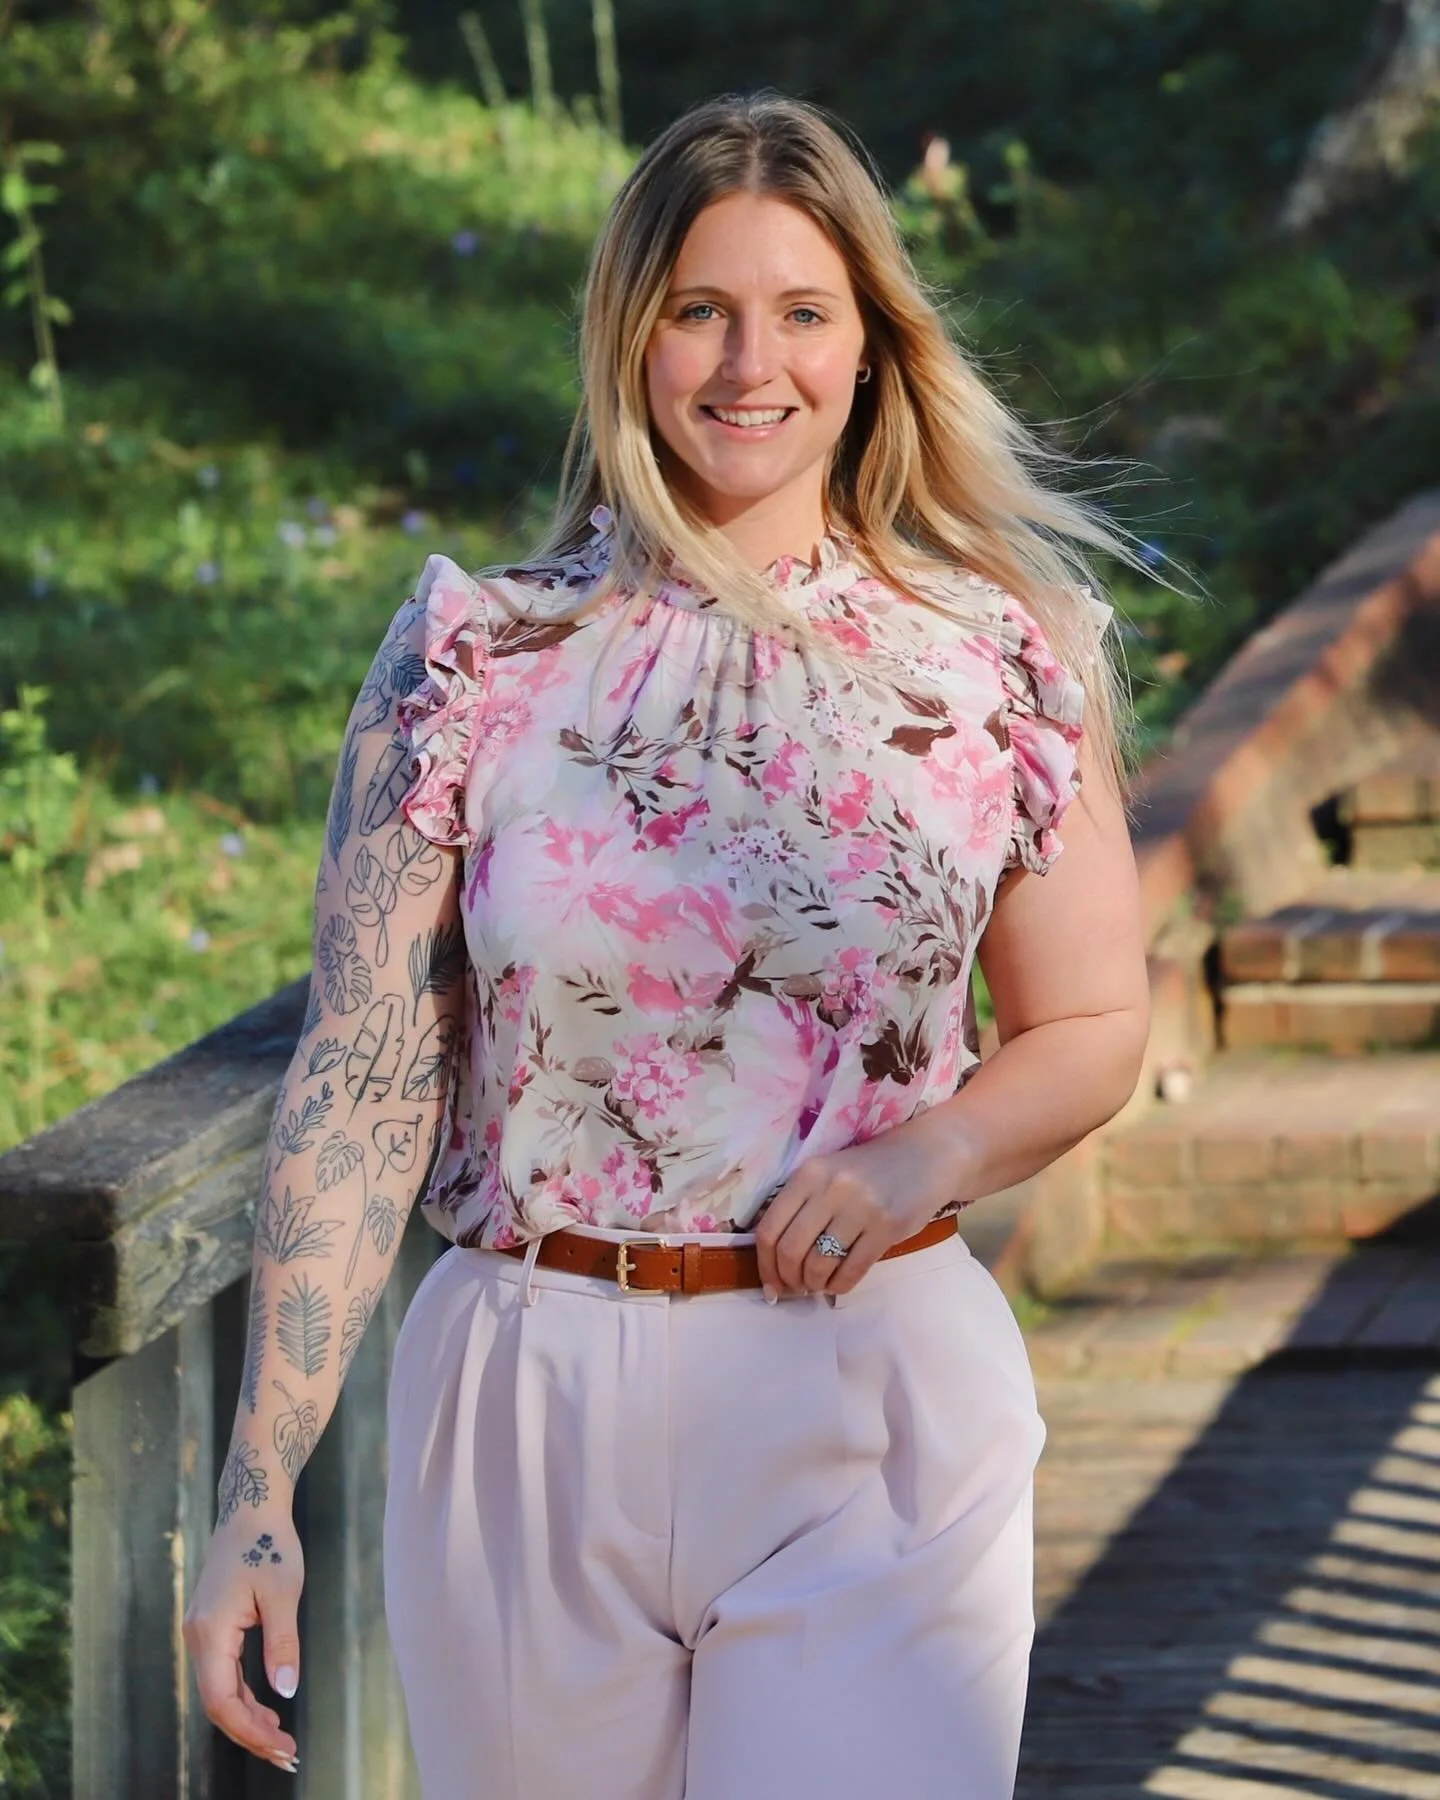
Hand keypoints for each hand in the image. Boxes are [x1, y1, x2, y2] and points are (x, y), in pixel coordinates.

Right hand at [183, 1507, 304, 1774]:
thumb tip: (284, 1692)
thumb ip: (282, 1644)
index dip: (249, 1731)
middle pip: (218, 1703)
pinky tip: (267, 1709)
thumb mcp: (284, 1592)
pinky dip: (244, 1697)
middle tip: (288, 1753)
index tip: (282, 1746)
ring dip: (248, 1718)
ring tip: (281, 1739)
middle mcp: (199, 1637)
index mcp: (211, 1631)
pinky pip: (223, 1674)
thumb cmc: (270, 1543)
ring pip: (219, 1692)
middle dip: (250, 1733)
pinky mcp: (213, 1628)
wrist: (251, 1509)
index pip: (220, 1700)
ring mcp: (203, 1633)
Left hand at [754, 1110, 961, 1300]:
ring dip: (814, 1284)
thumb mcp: (827, 1174)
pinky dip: (839, 1286)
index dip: (764, 1265)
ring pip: (820, 1264)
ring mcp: (860, 1207)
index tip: (770, 1284)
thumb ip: (800, 1206)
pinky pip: (852, 1270)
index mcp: (808, 1174)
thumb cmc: (869, 1170)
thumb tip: (774, 1259)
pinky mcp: (887, 1226)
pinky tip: (838, 1284)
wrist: (925, 1156)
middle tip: (795, 1288)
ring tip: (818, 1284)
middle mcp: (830, 1188)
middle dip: (788, 1279)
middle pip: (790, 1250)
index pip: (769, 1228)